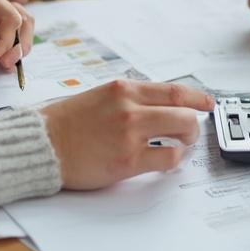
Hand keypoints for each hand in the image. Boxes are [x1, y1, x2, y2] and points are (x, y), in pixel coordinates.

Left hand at [0, 0, 34, 70]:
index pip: (11, 19)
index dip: (5, 42)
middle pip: (24, 22)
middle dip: (19, 46)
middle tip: (5, 65)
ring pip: (24, 29)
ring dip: (20, 48)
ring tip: (6, 64)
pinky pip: (15, 37)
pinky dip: (13, 50)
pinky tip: (3, 61)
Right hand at [42, 80, 214, 189]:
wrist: (42, 143)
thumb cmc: (66, 123)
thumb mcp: (100, 96)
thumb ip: (130, 99)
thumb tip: (159, 106)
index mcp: (124, 89)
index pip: (174, 91)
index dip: (197, 97)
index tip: (207, 103)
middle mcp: (130, 108)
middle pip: (184, 112)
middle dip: (194, 124)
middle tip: (191, 131)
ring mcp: (130, 135)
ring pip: (181, 133)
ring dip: (187, 140)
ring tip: (180, 145)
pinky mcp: (127, 161)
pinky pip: (168, 159)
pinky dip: (174, 160)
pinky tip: (166, 161)